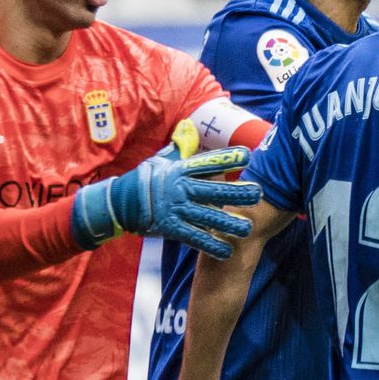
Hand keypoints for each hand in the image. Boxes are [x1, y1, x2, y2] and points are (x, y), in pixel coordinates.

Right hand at [75, 144, 260, 258]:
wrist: (119, 203)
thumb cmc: (145, 179)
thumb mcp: (161, 160)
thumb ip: (179, 147)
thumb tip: (188, 128)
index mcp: (180, 170)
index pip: (207, 162)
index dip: (227, 158)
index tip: (248, 155)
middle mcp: (181, 189)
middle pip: (214, 190)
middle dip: (237, 193)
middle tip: (258, 194)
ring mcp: (176, 209)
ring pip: (208, 217)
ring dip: (229, 224)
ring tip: (248, 228)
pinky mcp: (171, 228)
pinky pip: (195, 238)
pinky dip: (211, 246)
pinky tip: (227, 251)